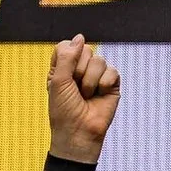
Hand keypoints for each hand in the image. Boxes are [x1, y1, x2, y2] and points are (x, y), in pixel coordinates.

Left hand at [47, 35, 119, 164]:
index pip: (66, 46)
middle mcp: (79, 69)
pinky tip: (99, 95)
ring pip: (99, 60)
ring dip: (90, 81)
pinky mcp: (111, 83)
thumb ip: (67, 58)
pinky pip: (112, 71)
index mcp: (62, 68)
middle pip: (85, 49)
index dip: (67, 58)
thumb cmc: (64, 111)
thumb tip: (79, 37)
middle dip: (79, 71)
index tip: (63, 76)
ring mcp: (96, 75)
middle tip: (75, 89)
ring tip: (86, 96)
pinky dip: (104, 84)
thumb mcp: (58, 83)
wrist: (79, 132)